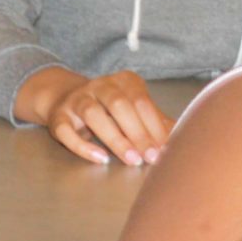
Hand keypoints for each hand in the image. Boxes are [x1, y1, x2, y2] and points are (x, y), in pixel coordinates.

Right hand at [22, 70, 173, 165]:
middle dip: (137, 132)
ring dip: (115, 138)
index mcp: (122, 81)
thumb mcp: (135, 109)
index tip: (165, 149)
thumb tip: (183, 135)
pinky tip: (101, 158)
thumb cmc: (110, 109)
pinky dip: (83, 146)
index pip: (141, 102)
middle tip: (151, 157)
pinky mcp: (58, 116)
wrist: (66, 99)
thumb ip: (156, 121)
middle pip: (118, 104)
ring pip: (92, 113)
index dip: (154, 126)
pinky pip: (66, 130)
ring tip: (132, 159)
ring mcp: (76, 99)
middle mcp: (98, 85)